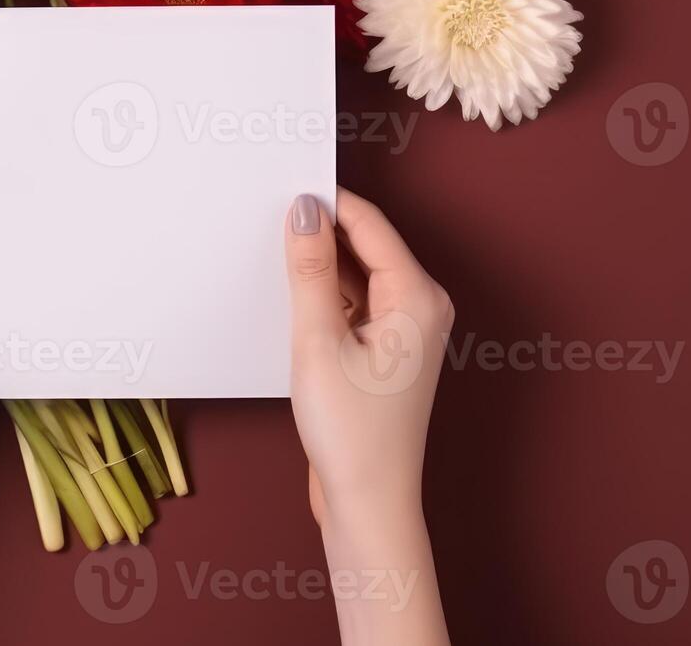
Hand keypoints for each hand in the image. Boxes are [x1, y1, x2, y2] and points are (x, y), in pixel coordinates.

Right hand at [285, 187, 452, 644]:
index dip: (325, 203)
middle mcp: (421, 307)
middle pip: (366, 246)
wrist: (368, 502)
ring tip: (276, 263)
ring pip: (358, 276)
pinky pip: (355, 304)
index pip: (369, 225)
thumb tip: (304, 211)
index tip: (283, 188)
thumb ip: (310, 270)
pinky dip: (325, 298)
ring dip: (320, 268)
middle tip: (270, 220)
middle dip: (320, 233)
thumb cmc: (354, 434)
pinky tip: (292, 304)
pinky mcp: (386, 353)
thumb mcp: (319, 341)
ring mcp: (405, 331)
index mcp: (418, 296)